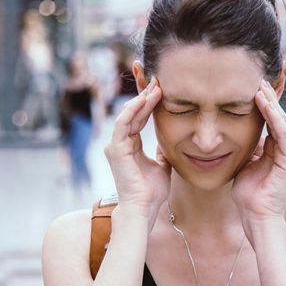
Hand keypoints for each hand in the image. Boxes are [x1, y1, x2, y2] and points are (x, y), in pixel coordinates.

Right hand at [104, 78, 170, 228]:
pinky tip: (147, 98)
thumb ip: (161, 150)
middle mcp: (120, 142)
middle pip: (132, 111)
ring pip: (128, 114)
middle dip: (144, 94)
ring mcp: (116, 145)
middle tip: (157, 78)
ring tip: (156, 86)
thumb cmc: (152, 190)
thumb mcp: (162, 164)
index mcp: (130, 145)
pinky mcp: (116, 148)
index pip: (138, 117)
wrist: (144, 207)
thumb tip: (169, 141)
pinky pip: (124, 122)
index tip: (160, 87)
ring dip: (142, 98)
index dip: (148, 101)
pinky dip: (135, 109)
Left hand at [232, 79, 285, 233]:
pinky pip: (280, 132)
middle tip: (255, 74)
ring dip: (268, 100)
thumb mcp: (244, 165)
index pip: (269, 119)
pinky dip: (271, 115)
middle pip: (277, 115)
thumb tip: (235, 134)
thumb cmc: (249, 196)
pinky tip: (261, 101)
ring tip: (257, 82)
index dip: (261, 102)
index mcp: (276, 149)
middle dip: (267, 95)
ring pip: (279, 120)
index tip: (249, 83)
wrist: (257, 218)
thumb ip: (246, 149)